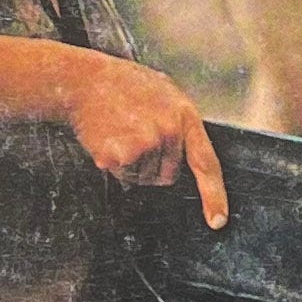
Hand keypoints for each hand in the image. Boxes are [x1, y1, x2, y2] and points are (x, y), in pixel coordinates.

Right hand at [59, 54, 229, 226]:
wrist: (84, 81)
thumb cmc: (121, 85)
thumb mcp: (163, 93)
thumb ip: (177, 122)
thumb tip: (184, 148)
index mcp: (184, 116)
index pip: (206, 163)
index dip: (214, 196)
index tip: (218, 220)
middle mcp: (169, 131)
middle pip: (167, 175)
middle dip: (152, 166)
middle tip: (134, 135)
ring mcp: (146, 144)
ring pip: (142, 177)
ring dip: (130, 164)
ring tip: (118, 131)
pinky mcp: (123, 155)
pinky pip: (122, 174)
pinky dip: (113, 164)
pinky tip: (107, 138)